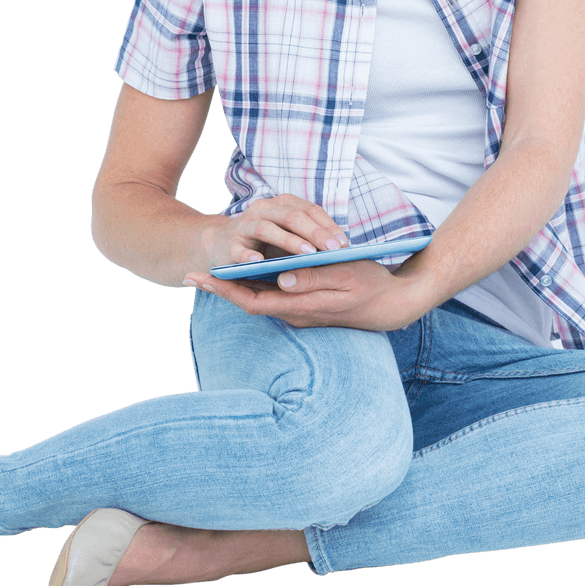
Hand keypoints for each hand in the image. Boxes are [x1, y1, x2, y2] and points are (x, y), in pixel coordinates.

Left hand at [183, 253, 420, 331]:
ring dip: (235, 288)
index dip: (224, 291)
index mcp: (301, 306)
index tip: (200, 278)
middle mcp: (295, 313)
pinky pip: (271, 298)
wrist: (392, 305)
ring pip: (258, 300)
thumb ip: (313, 278)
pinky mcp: (304, 305)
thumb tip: (282, 279)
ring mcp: (299, 312)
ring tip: (210, 272)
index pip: (252, 302)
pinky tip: (244, 273)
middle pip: (248, 303)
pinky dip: (254, 286)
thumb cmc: (371, 285)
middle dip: (220, 290)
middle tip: (192, 274)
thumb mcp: (345, 276)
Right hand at [196, 193, 349, 270]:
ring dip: (289, 241)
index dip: (328, 225)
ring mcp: (245, 225)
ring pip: (268, 228)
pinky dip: (249, 255)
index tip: (344, 243)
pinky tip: (261, 262)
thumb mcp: (289, 234)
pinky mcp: (229, 244)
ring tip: (308, 254)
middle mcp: (264, 209)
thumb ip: (310, 236)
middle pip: (292, 216)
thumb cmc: (265, 242)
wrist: (222, 244)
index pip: (309, 209)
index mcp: (282, 204)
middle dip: (315, 232)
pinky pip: (239, 249)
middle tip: (333, 249)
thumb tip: (342, 247)